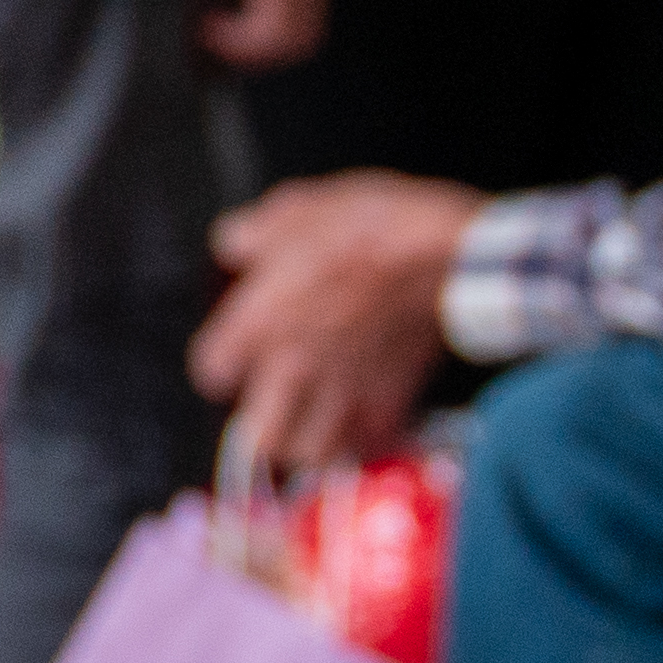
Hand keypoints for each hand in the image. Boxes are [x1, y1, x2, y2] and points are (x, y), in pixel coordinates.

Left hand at [192, 173, 480, 472]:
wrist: (449, 257)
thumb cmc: (373, 229)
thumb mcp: (301, 206)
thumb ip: (255, 232)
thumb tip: (236, 242)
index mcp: (261, 320)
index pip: (212, 371)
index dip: (221, 363)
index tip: (234, 355)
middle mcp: (295, 367)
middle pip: (259, 440)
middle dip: (260, 431)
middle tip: (269, 410)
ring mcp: (344, 392)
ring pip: (312, 456)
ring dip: (308, 444)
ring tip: (310, 427)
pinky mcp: (391, 403)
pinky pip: (365, 448)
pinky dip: (359, 445)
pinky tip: (358, 425)